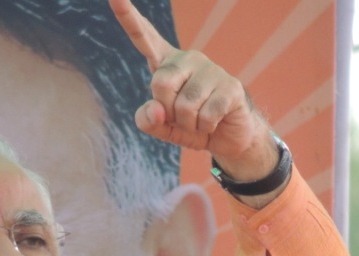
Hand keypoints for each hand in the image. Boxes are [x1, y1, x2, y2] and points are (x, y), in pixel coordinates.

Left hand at [110, 0, 276, 177]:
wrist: (226, 137)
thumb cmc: (190, 126)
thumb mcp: (161, 127)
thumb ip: (147, 120)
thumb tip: (157, 110)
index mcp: (166, 63)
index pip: (143, 37)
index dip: (128, 16)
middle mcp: (188, 59)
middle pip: (161, 83)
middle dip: (167, 110)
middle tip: (181, 117)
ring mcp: (211, 69)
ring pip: (184, 105)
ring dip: (188, 124)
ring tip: (198, 121)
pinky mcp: (230, 86)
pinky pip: (205, 115)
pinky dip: (205, 128)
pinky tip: (213, 123)